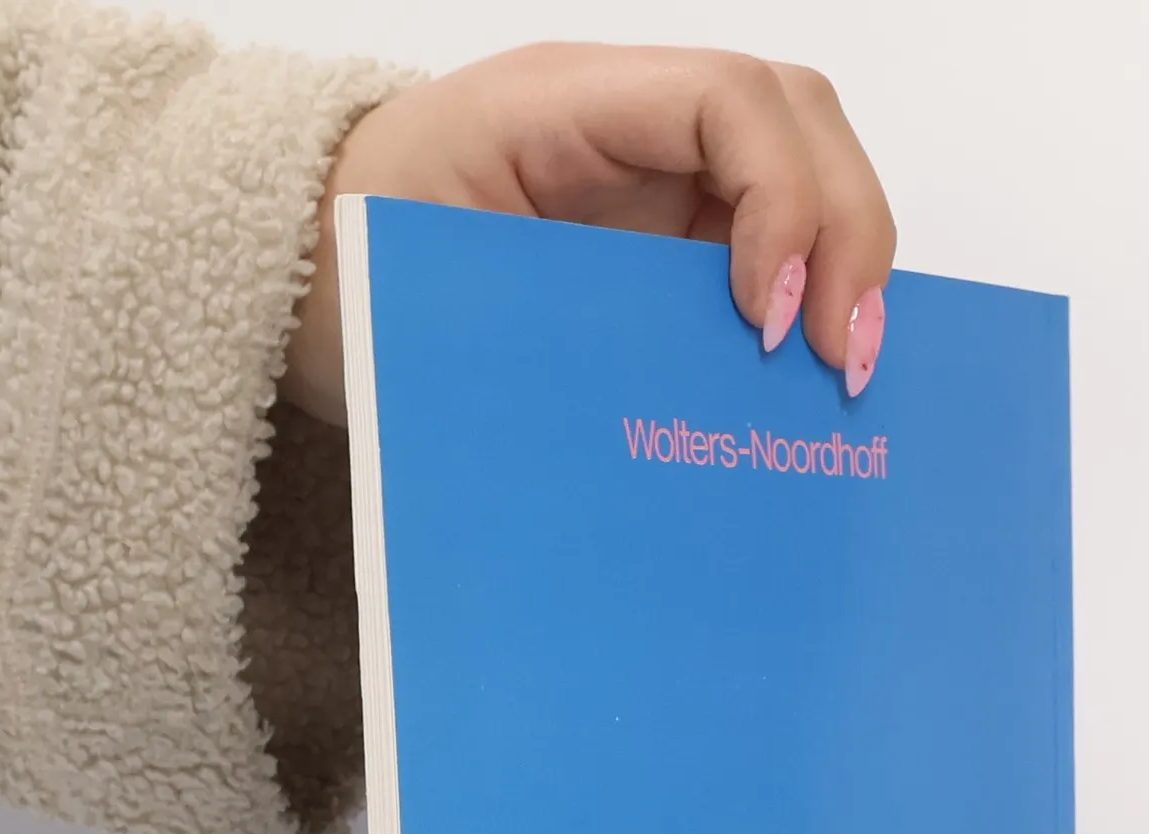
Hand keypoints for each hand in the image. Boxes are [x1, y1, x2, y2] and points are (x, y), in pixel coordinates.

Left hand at [279, 43, 895, 424]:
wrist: (302, 281)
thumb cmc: (351, 284)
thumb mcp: (442, 309)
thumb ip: (563, 337)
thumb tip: (697, 418)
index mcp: (562, 103)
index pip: (731, 100)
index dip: (785, 200)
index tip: (768, 323)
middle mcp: (627, 123)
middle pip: (796, 120)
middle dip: (846, 235)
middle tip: (843, 364)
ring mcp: (652, 177)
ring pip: (801, 176)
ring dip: (844, 269)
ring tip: (843, 380)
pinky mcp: (662, 240)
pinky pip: (764, 247)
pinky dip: (806, 303)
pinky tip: (811, 382)